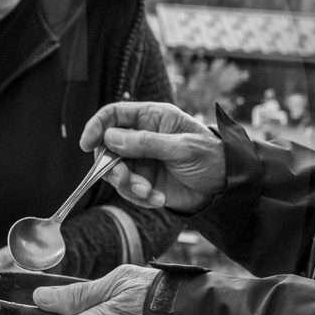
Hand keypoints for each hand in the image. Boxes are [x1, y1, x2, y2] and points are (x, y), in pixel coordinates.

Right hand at [79, 103, 226, 213]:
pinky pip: (129, 190)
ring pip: (115, 172)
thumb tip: (110, 137)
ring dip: (128, 185)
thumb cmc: (212, 157)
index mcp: (152, 118)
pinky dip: (140, 197)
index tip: (86, 143)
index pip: (114, 115)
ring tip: (148, 193)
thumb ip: (146, 143)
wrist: (228, 188)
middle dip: (112, 166)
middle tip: (125, 179)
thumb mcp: (182, 148)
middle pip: (108, 147)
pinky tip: (158, 200)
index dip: (97, 126)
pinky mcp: (145, 181)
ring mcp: (142, 160)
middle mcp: (142, 137)